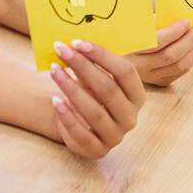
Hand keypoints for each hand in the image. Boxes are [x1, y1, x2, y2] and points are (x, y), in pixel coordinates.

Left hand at [49, 40, 145, 158]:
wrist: (81, 126)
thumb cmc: (91, 96)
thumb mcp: (96, 80)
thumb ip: (92, 64)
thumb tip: (75, 42)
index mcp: (137, 96)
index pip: (125, 72)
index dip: (102, 55)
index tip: (78, 42)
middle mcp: (131, 117)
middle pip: (108, 89)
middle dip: (83, 66)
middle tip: (62, 50)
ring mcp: (116, 136)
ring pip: (94, 111)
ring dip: (71, 88)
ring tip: (54, 70)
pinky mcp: (98, 150)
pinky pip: (82, 134)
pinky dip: (67, 117)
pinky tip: (55, 100)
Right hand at [129, 19, 192, 86]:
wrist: (112, 57)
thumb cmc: (124, 33)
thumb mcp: (132, 24)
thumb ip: (151, 21)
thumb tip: (178, 15)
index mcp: (128, 49)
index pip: (156, 42)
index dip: (174, 32)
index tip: (186, 21)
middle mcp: (137, 67)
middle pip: (170, 56)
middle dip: (190, 40)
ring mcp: (147, 77)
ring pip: (178, 66)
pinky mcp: (155, 82)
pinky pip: (178, 72)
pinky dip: (191, 59)